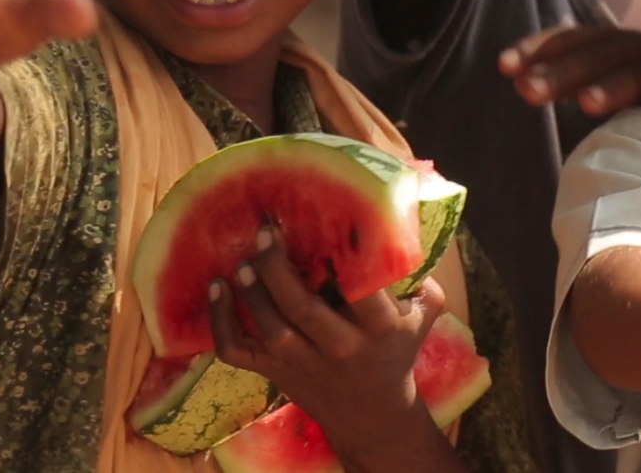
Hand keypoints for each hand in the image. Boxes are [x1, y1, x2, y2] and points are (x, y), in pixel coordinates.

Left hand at [210, 225, 449, 470]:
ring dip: (252, 293)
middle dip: (278, 268)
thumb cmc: (395, 353)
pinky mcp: (275, 372)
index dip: (344, 260)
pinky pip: (238, 352)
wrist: (373, 415)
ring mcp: (303, 363)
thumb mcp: (421, 319)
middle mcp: (339, 346)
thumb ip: (424, 282)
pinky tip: (216, 289)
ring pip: (271, 329)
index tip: (329, 224)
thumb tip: (408, 233)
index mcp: (379, 328)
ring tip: (245, 260)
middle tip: (266, 234)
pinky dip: (220, 322)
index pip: (363, 292)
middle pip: (302, 308)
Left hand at [500, 24, 640, 124]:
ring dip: (614, 88)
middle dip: (564, 72)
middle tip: (528, 89)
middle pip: (600, 57)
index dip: (540, 48)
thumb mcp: (618, 73)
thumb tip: (521, 83)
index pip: (574, 39)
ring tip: (586, 104)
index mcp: (619, 45)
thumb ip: (574, 78)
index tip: (505, 66)